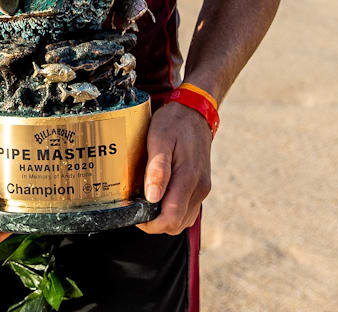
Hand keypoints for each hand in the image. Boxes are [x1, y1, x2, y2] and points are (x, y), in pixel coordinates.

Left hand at [137, 100, 212, 233]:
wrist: (195, 113)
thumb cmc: (173, 124)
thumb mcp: (159, 139)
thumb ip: (157, 169)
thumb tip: (152, 198)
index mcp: (189, 178)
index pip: (172, 217)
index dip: (151, 224)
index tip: (135, 217)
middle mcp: (199, 188)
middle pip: (177, 224)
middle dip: (156, 224)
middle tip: (136, 211)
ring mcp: (202, 188)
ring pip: (184, 220)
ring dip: (165, 219)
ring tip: (145, 206)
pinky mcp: (201, 186)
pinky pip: (188, 210)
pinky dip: (174, 212)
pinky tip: (159, 200)